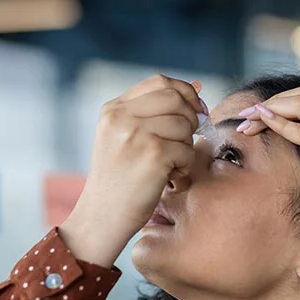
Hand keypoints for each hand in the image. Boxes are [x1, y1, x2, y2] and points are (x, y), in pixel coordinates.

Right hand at [60, 75, 204, 265]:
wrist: (102, 217)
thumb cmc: (119, 181)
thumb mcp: (124, 138)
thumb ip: (153, 113)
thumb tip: (197, 87)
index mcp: (113, 109)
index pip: (160, 82)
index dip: (185, 93)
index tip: (195, 110)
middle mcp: (121, 117)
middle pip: (176, 99)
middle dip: (190, 119)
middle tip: (185, 141)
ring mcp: (136, 134)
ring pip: (184, 125)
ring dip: (186, 147)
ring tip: (171, 165)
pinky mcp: (152, 154)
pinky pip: (187, 150)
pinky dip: (185, 166)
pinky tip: (170, 178)